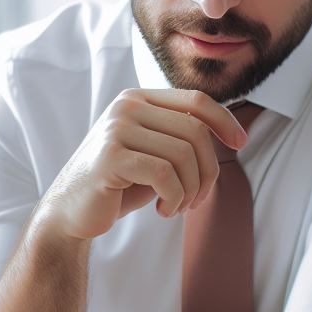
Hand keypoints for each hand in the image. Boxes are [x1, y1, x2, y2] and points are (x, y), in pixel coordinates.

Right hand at [36, 89, 246, 240]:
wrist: (70, 213)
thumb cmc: (120, 185)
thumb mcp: (157, 154)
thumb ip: (183, 138)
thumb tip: (232, 132)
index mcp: (138, 99)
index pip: (196, 100)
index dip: (225, 121)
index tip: (241, 143)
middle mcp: (126, 106)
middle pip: (195, 132)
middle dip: (207, 172)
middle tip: (197, 200)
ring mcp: (116, 128)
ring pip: (184, 155)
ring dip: (191, 190)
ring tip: (178, 207)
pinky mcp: (110, 157)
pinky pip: (165, 175)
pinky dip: (175, 198)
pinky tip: (164, 211)